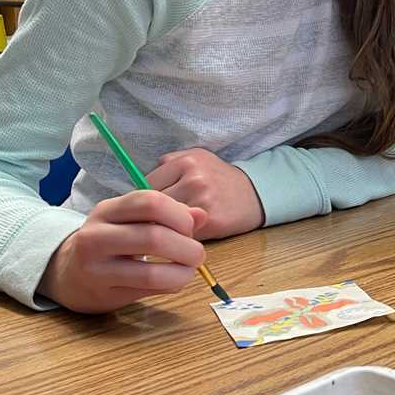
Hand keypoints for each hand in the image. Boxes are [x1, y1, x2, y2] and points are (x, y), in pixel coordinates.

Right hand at [37, 190, 206, 312]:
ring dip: (182, 271)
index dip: (179, 214)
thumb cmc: (112, 242)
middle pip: (153, 237)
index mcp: (107, 210)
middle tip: (197, 253)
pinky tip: (175, 280)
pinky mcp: (103, 293)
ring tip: (190, 268)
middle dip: (186, 246)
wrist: (68, 273)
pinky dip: (171, 284)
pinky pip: (147, 290)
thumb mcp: (133, 220)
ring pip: (151, 271)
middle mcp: (96, 236)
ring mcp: (96, 267)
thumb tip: (201, 215)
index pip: (150, 202)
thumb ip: (168, 215)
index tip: (190, 227)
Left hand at [147, 148, 263, 239]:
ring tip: (173, 226)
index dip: (145, 199)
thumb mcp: (196, 158)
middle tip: (158, 219)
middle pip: (153, 205)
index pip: (145, 185)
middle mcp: (194, 180)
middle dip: (152, 215)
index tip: (151, 206)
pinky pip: (181, 233)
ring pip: (165, 221)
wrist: (255, 192)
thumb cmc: (219, 177)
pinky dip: (180, 236)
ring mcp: (203, 202)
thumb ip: (168, 166)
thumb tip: (138, 187)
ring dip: (164, 227)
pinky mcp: (211, 222)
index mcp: (185, 162)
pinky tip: (187, 232)